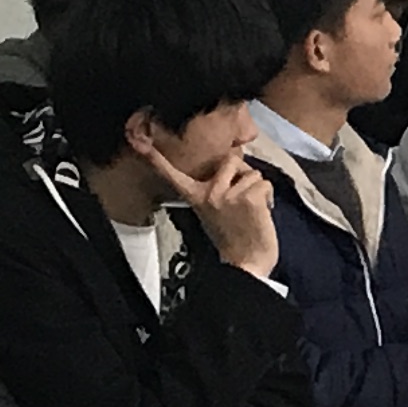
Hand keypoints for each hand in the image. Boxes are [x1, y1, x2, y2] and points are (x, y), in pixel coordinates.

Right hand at [161, 147, 281, 279]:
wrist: (245, 264)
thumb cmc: (232, 240)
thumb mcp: (211, 213)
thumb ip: (214, 191)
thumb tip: (231, 170)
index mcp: (195, 197)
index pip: (172, 174)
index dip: (155, 158)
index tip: (138, 142)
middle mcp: (209, 193)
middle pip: (232, 159)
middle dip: (244, 173)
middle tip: (244, 194)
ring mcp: (228, 195)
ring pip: (253, 174)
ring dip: (258, 189)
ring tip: (252, 209)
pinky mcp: (248, 198)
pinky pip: (264, 184)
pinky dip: (268, 197)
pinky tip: (261, 212)